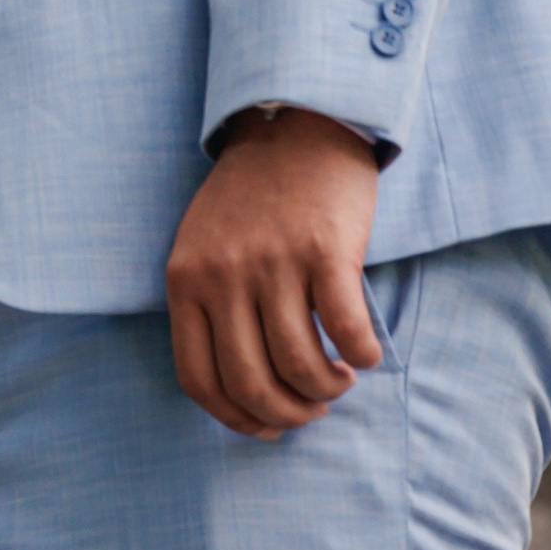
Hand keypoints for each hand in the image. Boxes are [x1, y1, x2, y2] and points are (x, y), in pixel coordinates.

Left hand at [165, 108, 382, 438]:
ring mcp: (274, 261)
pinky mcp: (324, 249)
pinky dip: (360, 356)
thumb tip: (243, 395)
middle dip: (287, 414)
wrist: (296, 123)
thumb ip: (211, 306)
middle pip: (251, 382)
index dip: (234, 418)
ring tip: (338, 380)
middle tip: (310, 407)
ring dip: (325, 389)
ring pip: (300, 365)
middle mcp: (224, 274)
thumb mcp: (205, 245)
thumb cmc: (254, 195)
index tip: (265, 426)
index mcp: (187, 278)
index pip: (198, 379)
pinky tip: (363, 354)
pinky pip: (345, 330)